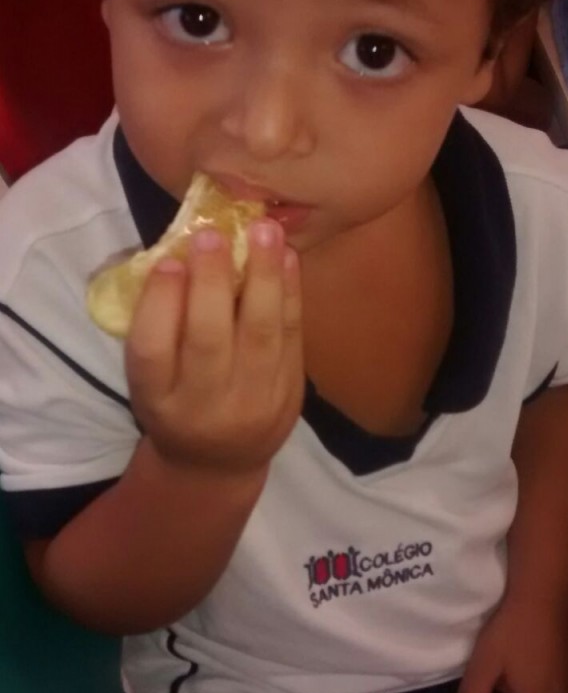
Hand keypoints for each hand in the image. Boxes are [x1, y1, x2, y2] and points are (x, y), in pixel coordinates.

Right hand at [126, 219, 303, 476]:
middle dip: (212, 282)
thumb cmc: (175, 404)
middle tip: (214, 233)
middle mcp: (204, 406)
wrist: (218, 463)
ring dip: (264, 276)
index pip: (152, 352)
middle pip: (208, 341)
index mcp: (157, 399)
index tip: (169, 260)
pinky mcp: (290, 393)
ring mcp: (253, 402)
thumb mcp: (151, 378)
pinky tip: (288, 257)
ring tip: (264, 229)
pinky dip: (291, 293)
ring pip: (260, 334)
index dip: (160, 305)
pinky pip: (292, 336)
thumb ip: (157, 327)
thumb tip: (178, 255)